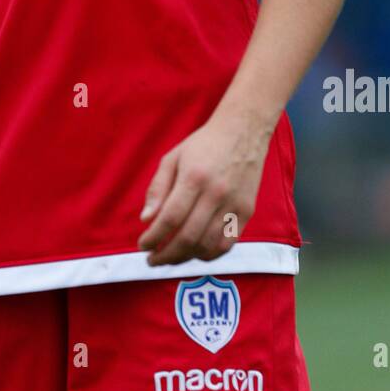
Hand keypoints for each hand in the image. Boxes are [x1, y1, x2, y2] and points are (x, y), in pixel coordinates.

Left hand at [136, 113, 270, 265]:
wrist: (243, 131)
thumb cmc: (203, 144)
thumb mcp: (172, 157)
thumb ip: (157, 188)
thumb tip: (146, 219)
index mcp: (194, 177)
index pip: (170, 218)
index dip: (153, 238)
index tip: (142, 246)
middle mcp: (216, 193)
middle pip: (188, 237)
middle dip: (166, 255)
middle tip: (153, 260)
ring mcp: (234, 204)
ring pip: (208, 245)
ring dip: (186, 258)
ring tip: (171, 257)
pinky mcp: (247, 211)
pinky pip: (228, 244)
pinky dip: (209, 254)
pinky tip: (195, 253)